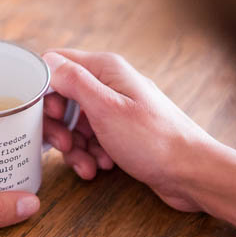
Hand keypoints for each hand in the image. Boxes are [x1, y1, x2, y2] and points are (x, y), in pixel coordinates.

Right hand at [42, 49, 221, 211]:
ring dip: (75, 148)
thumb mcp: (106, 109)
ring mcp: (117, 110)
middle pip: (63, 99)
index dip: (45, 91)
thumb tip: (46, 62)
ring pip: (76, 124)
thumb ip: (74, 82)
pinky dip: (91, 155)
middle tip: (67, 145)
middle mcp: (110, 85)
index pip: (56, 64)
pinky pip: (93, 141)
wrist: (191, 173)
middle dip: (59, 126)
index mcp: (106, 69)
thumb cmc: (154, 141)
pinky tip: (102, 167)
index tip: (49, 116)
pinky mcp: (122, 133)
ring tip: (90, 165)